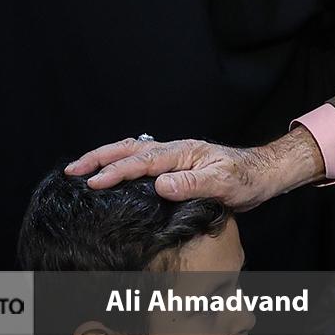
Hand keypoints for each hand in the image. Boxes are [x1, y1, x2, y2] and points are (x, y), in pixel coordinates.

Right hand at [64, 129, 323, 210]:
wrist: (263, 174)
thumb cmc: (246, 179)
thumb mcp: (224, 183)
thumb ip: (193, 184)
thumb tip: (160, 185)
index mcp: (183, 152)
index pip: (141, 162)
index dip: (116, 172)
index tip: (93, 183)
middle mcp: (175, 150)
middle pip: (129, 150)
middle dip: (98, 158)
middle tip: (71, 170)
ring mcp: (175, 156)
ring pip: (132, 152)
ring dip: (105, 158)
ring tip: (80, 169)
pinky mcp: (176, 166)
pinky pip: (141, 160)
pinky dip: (120, 162)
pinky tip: (111, 172)